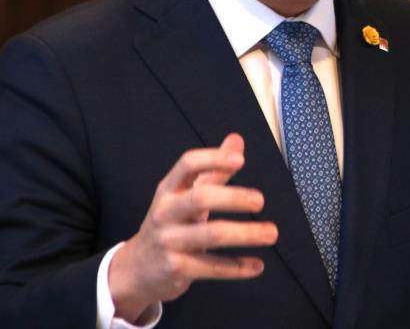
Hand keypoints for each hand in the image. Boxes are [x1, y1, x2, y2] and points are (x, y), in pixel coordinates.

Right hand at [109, 133, 277, 321]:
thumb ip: (213, 169)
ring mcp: (170, 241)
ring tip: (271, 233)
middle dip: (233, 198)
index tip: (240, 160)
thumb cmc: (170, 223)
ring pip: (211, 235)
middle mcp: (166, 212)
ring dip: (245, 234)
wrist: (137, 268)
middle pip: (200, 198)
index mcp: (169, 189)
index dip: (213, 159)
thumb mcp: (184, 194)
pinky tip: (257, 265)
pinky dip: (237, 267)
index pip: (188, 165)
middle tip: (260, 200)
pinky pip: (212, 267)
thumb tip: (237, 140)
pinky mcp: (177, 268)